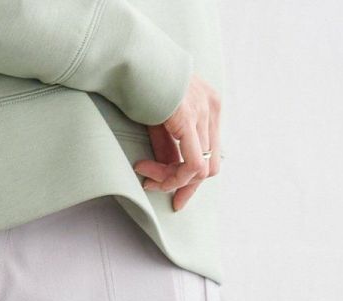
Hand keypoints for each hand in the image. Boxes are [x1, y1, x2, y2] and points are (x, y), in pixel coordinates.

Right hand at [133, 74, 220, 212]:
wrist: (130, 61)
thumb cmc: (140, 85)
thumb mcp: (159, 119)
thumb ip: (168, 145)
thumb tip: (169, 172)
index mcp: (209, 104)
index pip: (210, 152)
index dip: (192, 178)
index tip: (174, 193)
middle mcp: (212, 108)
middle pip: (211, 166)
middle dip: (187, 187)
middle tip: (164, 196)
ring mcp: (204, 113)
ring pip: (199, 170)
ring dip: (170, 181)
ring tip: (145, 177)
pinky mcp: (189, 120)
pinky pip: (191, 165)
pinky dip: (170, 177)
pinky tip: (147, 171)